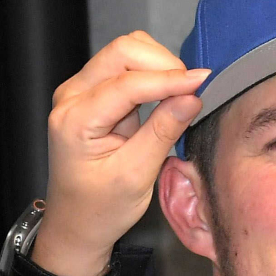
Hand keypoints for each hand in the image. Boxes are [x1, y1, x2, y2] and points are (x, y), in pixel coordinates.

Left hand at [31, 33, 208, 275]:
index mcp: (75, 120)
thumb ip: (162, 132)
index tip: (203, 81)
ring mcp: (79, 91)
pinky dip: (150, 73)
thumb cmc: (101, 209)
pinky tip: (165, 94)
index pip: (127, 83)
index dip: (169, 79)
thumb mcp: (136, 176)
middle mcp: (71, 97)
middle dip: (162, 64)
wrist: (77, 224)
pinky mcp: (91, 93)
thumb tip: (191, 97)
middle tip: (191, 88)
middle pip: (122, 52)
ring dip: (157, 66)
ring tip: (178, 94)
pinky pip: (123, 66)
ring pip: (124, 53)